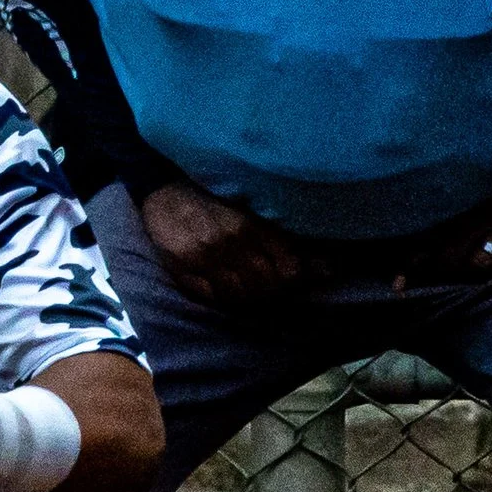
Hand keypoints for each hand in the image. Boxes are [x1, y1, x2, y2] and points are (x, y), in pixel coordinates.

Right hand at [138, 179, 305, 310]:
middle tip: (277, 286)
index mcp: (250, 224)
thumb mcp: (248, 211)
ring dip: (251, 298)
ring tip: (254, 289)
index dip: (301, 278)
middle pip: (266, 285)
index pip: (289, 266)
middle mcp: (229, 242)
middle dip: (276, 290)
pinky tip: (230, 291)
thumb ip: (282, 239)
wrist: (163, 192)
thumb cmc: (211, 198)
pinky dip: (226, 299)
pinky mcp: (182, 271)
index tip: (305, 277)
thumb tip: (329, 268)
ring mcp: (204, 259)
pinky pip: (213, 298)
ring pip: (240, 296)